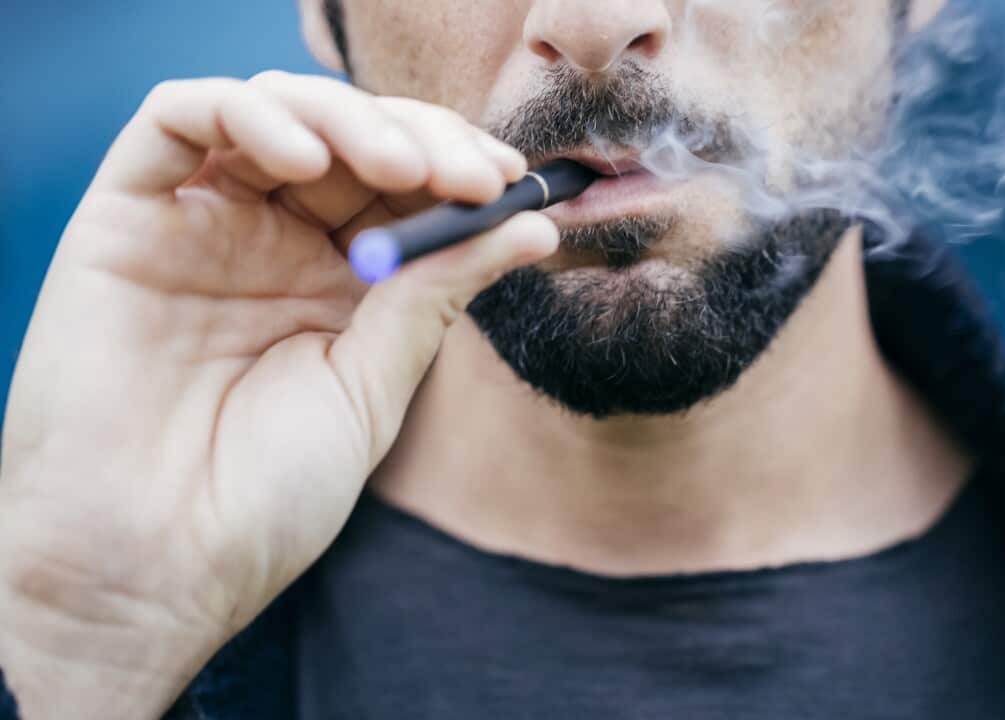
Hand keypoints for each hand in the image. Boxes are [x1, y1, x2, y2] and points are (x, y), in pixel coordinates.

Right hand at [0, 71, 556, 718]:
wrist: (154, 570)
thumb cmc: (265, 495)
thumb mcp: (374, 382)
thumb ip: (437, 291)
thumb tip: (531, 223)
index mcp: (338, 279)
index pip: (402, 183)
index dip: (459, 165)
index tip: (513, 181)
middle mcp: (271, 240)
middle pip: (349, 135)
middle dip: (421, 138)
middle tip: (472, 174)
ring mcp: (199, 224)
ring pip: (274, 111)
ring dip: (350, 118)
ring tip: (405, 169)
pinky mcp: (125, 218)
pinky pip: (175, 122)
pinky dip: (246, 115)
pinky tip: (307, 159)